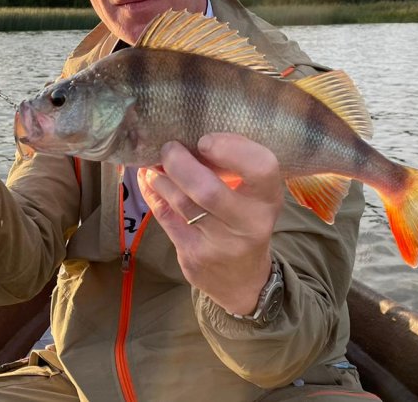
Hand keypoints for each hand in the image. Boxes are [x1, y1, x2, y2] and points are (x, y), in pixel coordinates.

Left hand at [137, 133, 282, 314]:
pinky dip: (153, 192)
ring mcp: (219, 244)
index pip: (261, 167)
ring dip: (162, 177)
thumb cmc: (246, 224)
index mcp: (268, 201)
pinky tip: (149, 179)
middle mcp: (248, 224)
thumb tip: (189, 136)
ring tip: (156, 163)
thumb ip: (234, 169)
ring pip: (181, 203)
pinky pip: (165, 216)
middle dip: (180, 163)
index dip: (231, 148)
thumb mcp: (255, 197)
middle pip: (208, 190)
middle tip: (169, 147)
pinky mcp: (193, 256)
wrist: (243, 281)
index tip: (206, 140)